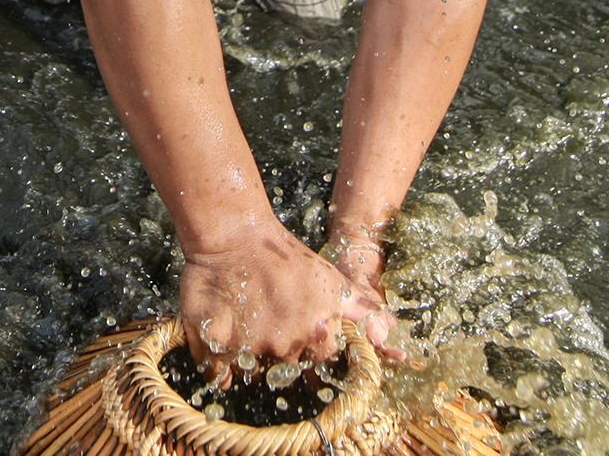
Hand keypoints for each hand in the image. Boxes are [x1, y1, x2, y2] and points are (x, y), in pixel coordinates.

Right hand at [179, 222, 397, 385]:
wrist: (235, 236)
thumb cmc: (287, 257)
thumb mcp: (332, 281)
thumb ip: (362, 311)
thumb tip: (389, 336)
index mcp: (317, 333)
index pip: (318, 361)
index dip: (309, 345)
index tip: (297, 326)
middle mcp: (287, 346)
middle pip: (285, 367)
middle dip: (279, 349)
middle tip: (270, 318)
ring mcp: (252, 347)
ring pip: (253, 368)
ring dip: (250, 354)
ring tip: (247, 319)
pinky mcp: (219, 344)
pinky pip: (219, 372)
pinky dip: (218, 366)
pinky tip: (223, 338)